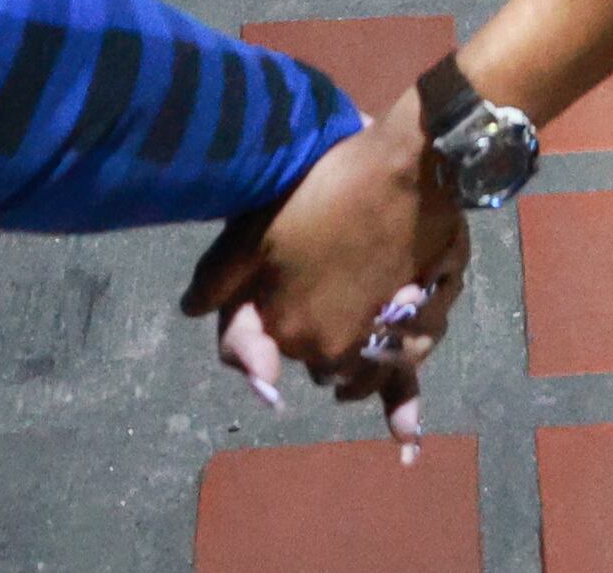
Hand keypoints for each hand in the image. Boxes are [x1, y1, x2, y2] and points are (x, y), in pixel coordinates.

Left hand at [181, 114, 471, 449]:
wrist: (410, 171)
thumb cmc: (327, 191)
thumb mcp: (255, 230)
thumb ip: (221, 279)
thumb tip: (191, 310)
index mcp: (286, 330)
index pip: (257, 349)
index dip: (255, 334)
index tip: (262, 316)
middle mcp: (330, 351)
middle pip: (312, 360)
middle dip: (309, 340)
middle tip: (311, 298)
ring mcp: (378, 345)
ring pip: (357, 373)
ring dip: (351, 370)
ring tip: (347, 369)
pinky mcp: (421, 331)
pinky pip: (405, 379)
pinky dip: (402, 410)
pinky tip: (405, 442)